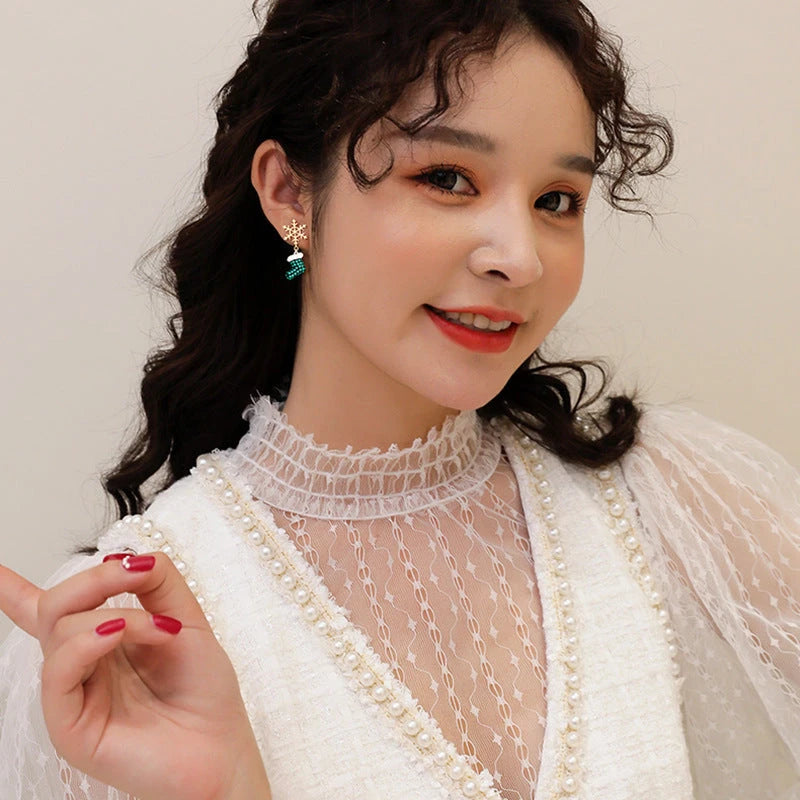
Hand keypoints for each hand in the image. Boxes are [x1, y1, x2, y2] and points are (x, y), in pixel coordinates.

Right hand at [0, 553, 270, 799]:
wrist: (222, 749)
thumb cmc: (204, 693)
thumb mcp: (188, 621)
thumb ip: (160, 583)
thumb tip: (131, 555)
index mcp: (104, 641)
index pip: (54, 613)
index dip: (16, 592)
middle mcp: (83, 665)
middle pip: (56, 605)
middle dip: (95, 576)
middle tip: (133, 573)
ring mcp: (73, 695)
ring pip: (59, 628)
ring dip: (114, 612)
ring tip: (158, 630)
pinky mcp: (69, 726)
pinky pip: (59, 672)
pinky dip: (88, 641)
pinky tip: (118, 633)